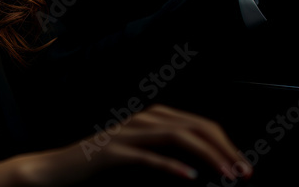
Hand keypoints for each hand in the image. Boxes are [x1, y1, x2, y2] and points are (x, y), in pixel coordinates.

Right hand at [0, 105, 249, 186]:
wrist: (54, 171)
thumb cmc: (95, 170)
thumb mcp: (137, 160)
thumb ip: (165, 158)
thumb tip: (203, 172)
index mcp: (149, 120)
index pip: (198, 123)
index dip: (225, 143)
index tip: (244, 168)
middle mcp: (139, 121)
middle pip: (192, 126)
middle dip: (224, 149)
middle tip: (244, 173)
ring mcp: (125, 135)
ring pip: (176, 136)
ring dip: (207, 156)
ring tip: (227, 175)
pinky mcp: (111, 153)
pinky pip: (146, 157)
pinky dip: (171, 167)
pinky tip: (190, 179)